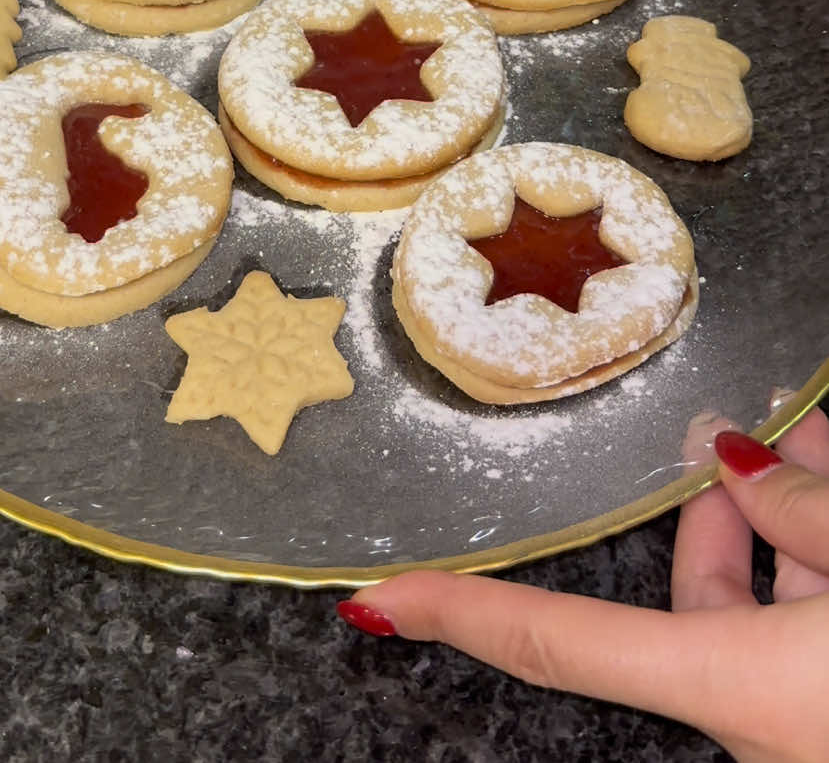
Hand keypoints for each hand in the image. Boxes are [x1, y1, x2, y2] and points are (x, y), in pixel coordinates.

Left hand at [338, 408, 828, 762]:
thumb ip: (807, 512)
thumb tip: (739, 465)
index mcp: (739, 691)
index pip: (560, 645)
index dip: (460, 613)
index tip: (374, 602)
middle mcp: (761, 726)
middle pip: (687, 607)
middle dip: (708, 510)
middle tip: (724, 435)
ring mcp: (804, 729)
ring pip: (759, 611)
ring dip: (777, 521)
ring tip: (807, 430)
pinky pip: (805, 629)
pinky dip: (813, 558)